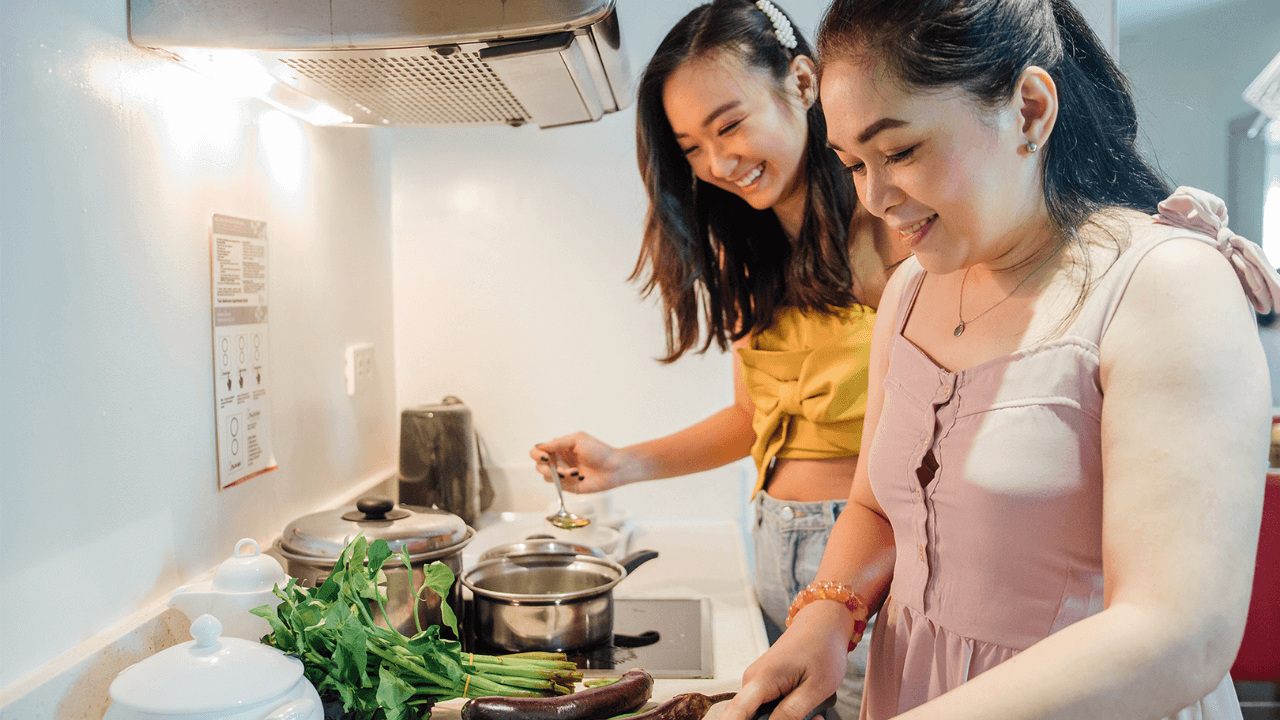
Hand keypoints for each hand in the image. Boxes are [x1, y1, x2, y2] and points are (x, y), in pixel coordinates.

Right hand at [530, 432, 631, 492]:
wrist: (613, 467)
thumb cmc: (599, 451)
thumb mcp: (578, 439)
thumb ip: (558, 442)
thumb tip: (540, 446)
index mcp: (559, 448)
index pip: (538, 450)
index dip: (537, 453)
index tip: (545, 456)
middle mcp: (559, 461)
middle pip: (538, 465)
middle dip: (546, 467)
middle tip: (557, 467)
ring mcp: (563, 474)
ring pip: (546, 477)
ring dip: (557, 474)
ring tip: (573, 472)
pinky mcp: (568, 486)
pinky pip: (558, 485)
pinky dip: (567, 481)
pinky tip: (579, 476)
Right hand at [721, 603, 852, 719]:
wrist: (823, 623)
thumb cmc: (823, 646)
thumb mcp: (817, 686)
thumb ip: (792, 712)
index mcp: (763, 678)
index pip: (736, 713)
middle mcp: (752, 680)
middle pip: (750, 718)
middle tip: (813, 719)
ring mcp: (756, 681)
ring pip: (762, 715)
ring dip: (785, 718)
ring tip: (814, 711)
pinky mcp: (764, 684)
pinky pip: (767, 707)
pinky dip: (786, 712)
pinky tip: (805, 705)